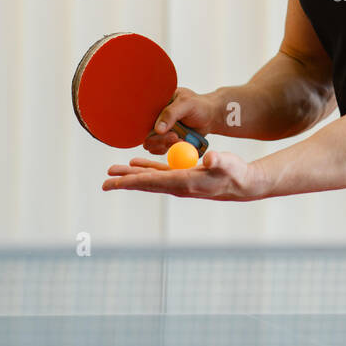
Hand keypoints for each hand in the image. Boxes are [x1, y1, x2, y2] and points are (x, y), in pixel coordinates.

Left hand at [102, 150, 269, 200]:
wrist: (242, 183)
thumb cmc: (235, 172)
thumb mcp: (228, 164)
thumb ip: (218, 161)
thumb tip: (209, 159)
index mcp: (184, 183)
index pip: (152, 183)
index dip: (132, 182)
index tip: (114, 183)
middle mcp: (177, 185)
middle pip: (145, 184)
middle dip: (124, 183)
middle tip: (104, 183)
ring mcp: (178, 182)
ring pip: (148, 179)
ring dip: (130, 176)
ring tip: (113, 172)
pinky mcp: (181, 176)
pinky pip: (158, 174)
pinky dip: (145, 169)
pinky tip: (135, 164)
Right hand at [143, 87, 215, 153]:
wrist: (210, 117)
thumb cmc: (199, 106)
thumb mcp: (186, 104)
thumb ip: (171, 114)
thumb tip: (157, 130)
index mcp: (155, 105)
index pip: (143, 119)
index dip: (151, 128)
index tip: (166, 131)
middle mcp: (154, 119)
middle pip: (147, 136)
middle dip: (161, 140)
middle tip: (176, 137)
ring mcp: (159, 131)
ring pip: (152, 145)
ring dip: (166, 145)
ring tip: (181, 140)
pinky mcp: (166, 141)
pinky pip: (161, 150)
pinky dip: (171, 150)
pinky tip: (182, 143)